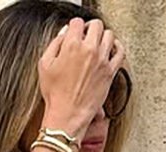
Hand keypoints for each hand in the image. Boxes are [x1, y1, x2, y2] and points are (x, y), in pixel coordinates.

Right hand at [37, 17, 125, 140]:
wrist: (67, 115)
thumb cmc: (55, 94)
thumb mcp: (45, 65)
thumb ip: (55, 44)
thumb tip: (65, 34)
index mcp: (71, 45)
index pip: (77, 22)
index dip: (74, 27)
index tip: (74, 33)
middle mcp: (89, 50)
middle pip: (96, 25)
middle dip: (89, 29)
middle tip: (86, 37)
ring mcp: (102, 60)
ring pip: (109, 35)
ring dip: (103, 36)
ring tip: (98, 43)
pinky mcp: (110, 72)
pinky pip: (120, 52)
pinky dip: (117, 48)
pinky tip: (112, 50)